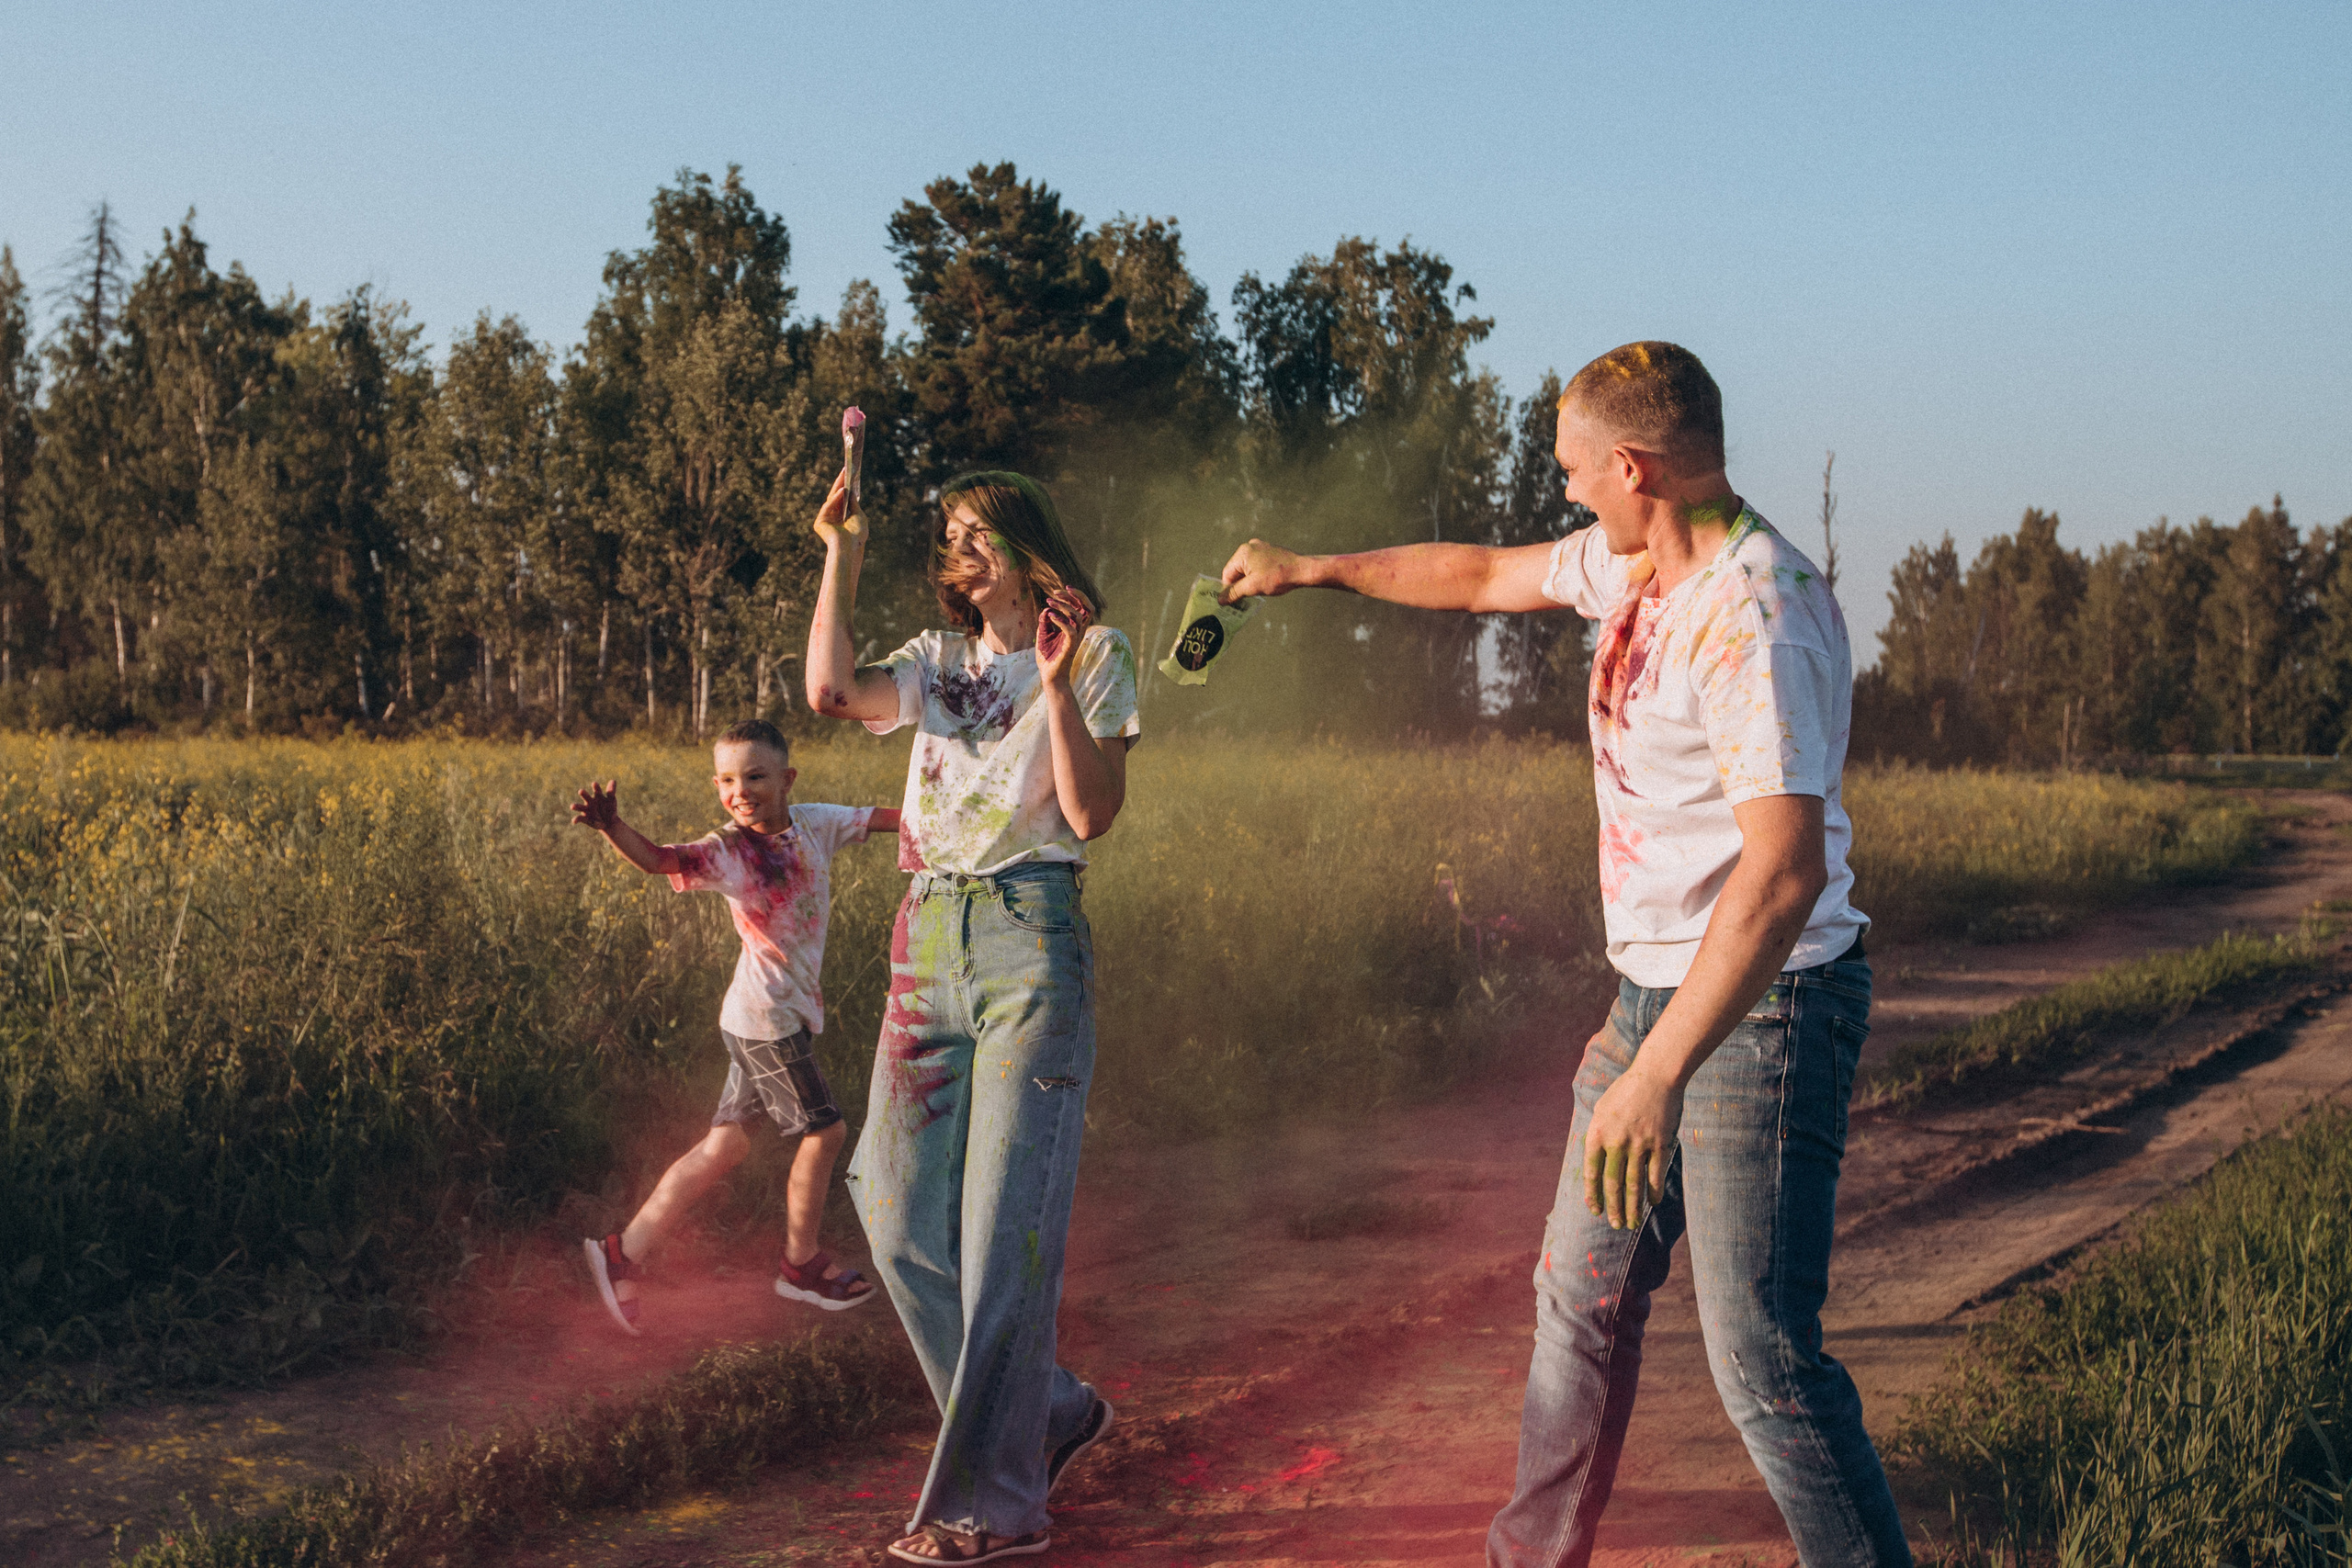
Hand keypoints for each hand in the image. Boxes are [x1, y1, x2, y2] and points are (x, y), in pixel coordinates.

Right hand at [572, 780, 618, 832]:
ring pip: (579, 807)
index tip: (594, 783)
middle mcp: (590, 801)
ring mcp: (586, 809)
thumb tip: (613, 780)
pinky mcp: (585, 818)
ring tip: (572, 806)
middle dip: (583, 794)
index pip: (597, 790)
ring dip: (575, 806)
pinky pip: (580, 818)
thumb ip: (611, 791)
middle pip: (585, 796)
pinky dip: (576, 819)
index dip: (596, 787)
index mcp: (597, 795)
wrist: (609, 822)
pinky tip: (574, 821)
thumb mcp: (612, 800)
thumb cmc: (610, 809)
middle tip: (581, 791)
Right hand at [812, 469, 863, 549]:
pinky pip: (827, 507)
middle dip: (841, 483)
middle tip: (845, 470)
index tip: (850, 473)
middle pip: (835, 496)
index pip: (842, 498)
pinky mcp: (820, 523)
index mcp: (841, 516)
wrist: (850, 548)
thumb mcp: (859, 516)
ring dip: (838, 488)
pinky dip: (835, 499)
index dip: (845, 485)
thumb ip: (853, 503)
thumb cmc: (857, 535)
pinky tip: (841, 491)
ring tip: (845, 476)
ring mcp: (825, 519)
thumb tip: (850, 489)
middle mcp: (832, 516)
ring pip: (831, 499)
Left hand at [1037, 587, 1092, 687]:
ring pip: (1077, 616)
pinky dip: (1060, 620)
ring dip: (1063, 606)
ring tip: (1049, 603)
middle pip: (1087, 608)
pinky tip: (1050, 616)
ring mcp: (1075, 638)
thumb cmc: (1048, 656)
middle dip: (1075, 595)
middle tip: (1056, 592)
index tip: (1059, 590)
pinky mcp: (1070, 646)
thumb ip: (1045, 621)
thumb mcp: (1044, 634)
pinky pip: (1070, 630)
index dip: (1076, 595)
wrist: (1049, 675)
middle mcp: (1079, 631)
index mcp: (1075, 627)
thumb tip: (1047, 610)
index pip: (1083, 606)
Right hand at [1218, 538, 1307, 602]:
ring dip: (1250, 581)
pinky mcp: (1270, 552)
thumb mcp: (1253, 587)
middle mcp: (1250, 546)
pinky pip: (1257, 565)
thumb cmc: (1278, 577)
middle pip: (1237, 570)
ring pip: (1248, 569)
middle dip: (1241, 584)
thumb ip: (1234, 593)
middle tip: (1248, 597)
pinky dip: (1259, 575)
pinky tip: (1267, 583)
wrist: (1303, 570)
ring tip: (1261, 589)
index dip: (1230, 588)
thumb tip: (1220, 600)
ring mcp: (1261, 548)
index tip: (1235, 600)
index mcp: (1243, 552)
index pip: (1227, 573)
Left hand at [1582, 1063, 1682, 1228]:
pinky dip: (1654, 1192)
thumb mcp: (1602, 1109)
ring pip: (1634, 1184)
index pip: (1591, 1173)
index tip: (1595, 1211)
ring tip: (1631, 1223)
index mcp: (1597, 1133)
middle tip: (1614, 1225)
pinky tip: (1653, 1203)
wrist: (1655, 1075)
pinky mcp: (1660, 1143)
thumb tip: (1595, 1163)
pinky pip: (1656, 1174)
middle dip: (1613, 1208)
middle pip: (1613, 1184)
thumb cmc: (1626, 1091)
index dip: (1592, 1195)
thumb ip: (1597, 1135)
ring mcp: (1639, 1144)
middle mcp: (1616, 1141)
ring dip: (1632, 1207)